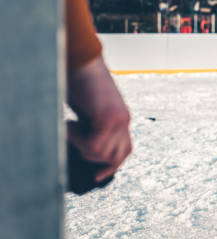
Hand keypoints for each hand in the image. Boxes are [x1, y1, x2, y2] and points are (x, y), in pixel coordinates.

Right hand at [67, 56, 131, 181]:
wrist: (82, 62)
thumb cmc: (80, 83)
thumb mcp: (89, 112)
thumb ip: (94, 128)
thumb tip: (89, 152)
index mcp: (122, 119)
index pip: (125, 150)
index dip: (113, 166)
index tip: (98, 176)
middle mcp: (125, 121)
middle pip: (117, 157)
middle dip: (93, 157)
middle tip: (74, 137)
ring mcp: (119, 120)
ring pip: (102, 153)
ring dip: (81, 144)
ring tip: (71, 125)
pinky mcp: (109, 118)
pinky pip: (94, 144)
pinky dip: (77, 138)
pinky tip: (70, 123)